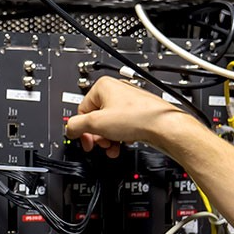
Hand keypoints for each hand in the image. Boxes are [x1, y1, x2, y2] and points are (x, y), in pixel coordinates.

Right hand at [64, 76, 186, 156]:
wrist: (164, 127)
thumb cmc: (137, 118)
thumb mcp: (96, 124)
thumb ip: (76, 126)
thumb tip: (70, 129)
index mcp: (102, 86)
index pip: (81, 110)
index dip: (83, 129)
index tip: (86, 141)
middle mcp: (116, 91)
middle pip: (95, 118)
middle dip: (97, 136)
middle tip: (102, 144)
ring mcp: (127, 102)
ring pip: (109, 124)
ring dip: (108, 139)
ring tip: (113, 147)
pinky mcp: (137, 113)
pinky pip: (121, 126)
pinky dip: (120, 137)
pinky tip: (124, 143)